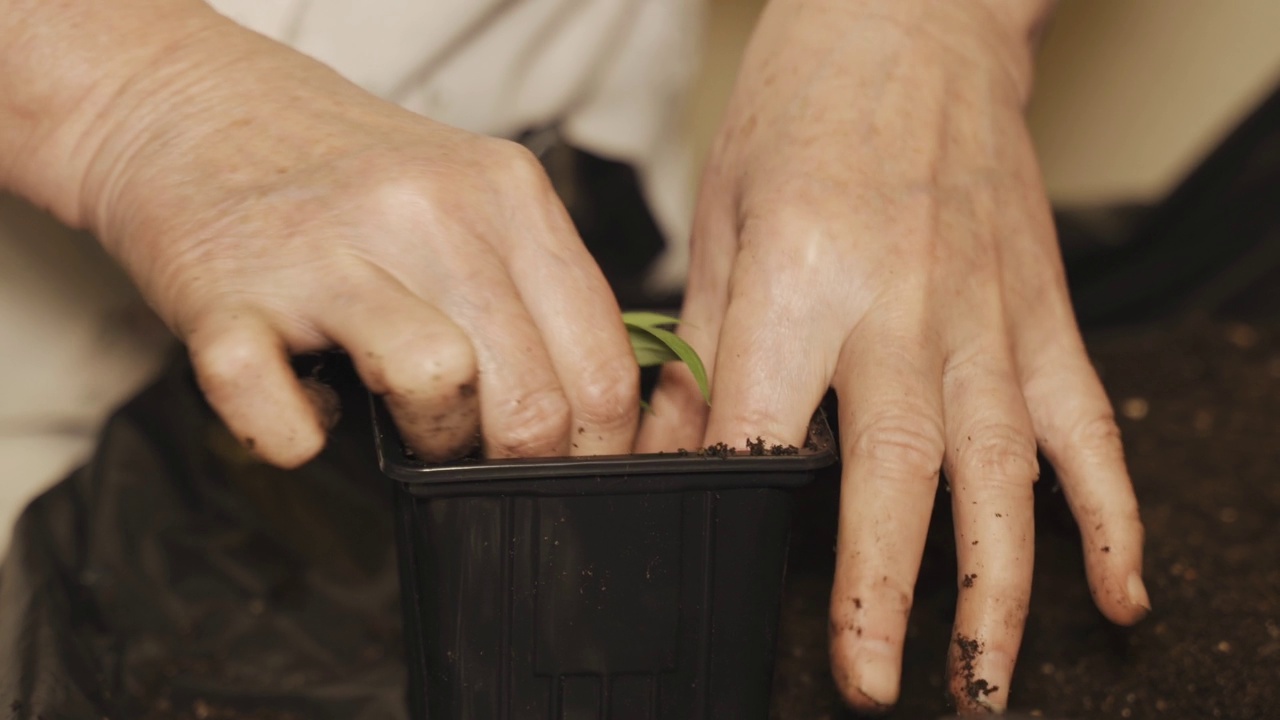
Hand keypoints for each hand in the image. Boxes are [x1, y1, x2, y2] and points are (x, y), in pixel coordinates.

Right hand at [64, 9, 638, 466]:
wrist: (196, 110)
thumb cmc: (347, 178)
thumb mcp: (471, 198)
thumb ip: (535, 288)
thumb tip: (592, 415)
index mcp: (506, 194)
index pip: (604, 364)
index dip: (601, 446)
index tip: (577, 466)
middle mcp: (427, 212)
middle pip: (534, 400)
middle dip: (520, 462)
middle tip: (484, 449)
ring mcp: (326, 252)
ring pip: (440, 386)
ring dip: (430, 445)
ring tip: (404, 423)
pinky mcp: (227, 298)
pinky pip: (282, 415)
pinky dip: (295, 436)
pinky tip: (306, 407)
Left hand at [638, 0, 1147, 711]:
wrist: (913, 20)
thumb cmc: (802, 106)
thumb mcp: (718, 212)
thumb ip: (704, 340)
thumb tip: (678, 447)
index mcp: (800, 278)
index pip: (761, 431)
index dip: (734, 516)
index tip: (722, 585)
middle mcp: (902, 305)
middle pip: (896, 474)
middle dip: (882, 595)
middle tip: (875, 690)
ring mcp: (987, 314)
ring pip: (1003, 473)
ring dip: (999, 591)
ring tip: (985, 686)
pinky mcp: (1041, 314)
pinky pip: (1086, 427)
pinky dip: (1109, 516)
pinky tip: (1120, 592)